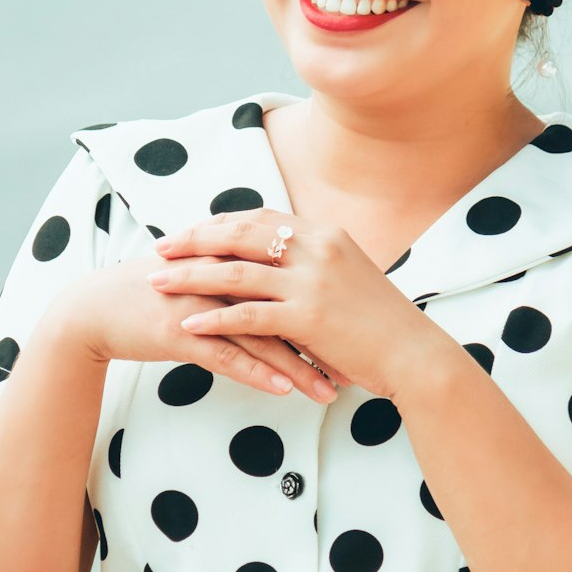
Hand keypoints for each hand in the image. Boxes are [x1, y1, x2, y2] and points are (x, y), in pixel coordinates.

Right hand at [50, 254, 340, 403]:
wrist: (95, 309)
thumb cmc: (155, 294)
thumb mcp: (204, 277)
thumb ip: (244, 276)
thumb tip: (285, 286)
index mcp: (233, 257)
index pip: (292, 280)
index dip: (328, 307)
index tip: (359, 334)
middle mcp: (222, 274)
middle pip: (286, 306)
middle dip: (324, 340)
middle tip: (358, 367)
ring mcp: (200, 302)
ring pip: (262, 335)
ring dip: (299, 366)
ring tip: (330, 391)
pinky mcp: (179, 330)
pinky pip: (226, 355)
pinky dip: (257, 373)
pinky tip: (284, 391)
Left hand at [147, 208, 436, 401]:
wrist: (414, 353)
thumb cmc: (381, 323)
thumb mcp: (349, 276)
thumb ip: (315, 263)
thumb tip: (279, 262)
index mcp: (324, 234)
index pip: (259, 218)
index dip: (219, 224)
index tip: (189, 233)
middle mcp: (316, 248)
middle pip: (239, 235)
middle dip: (193, 241)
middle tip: (159, 249)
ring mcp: (312, 282)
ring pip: (235, 273)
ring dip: (190, 277)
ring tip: (157, 284)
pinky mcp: (308, 317)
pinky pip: (248, 315)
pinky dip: (215, 319)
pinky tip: (188, 324)